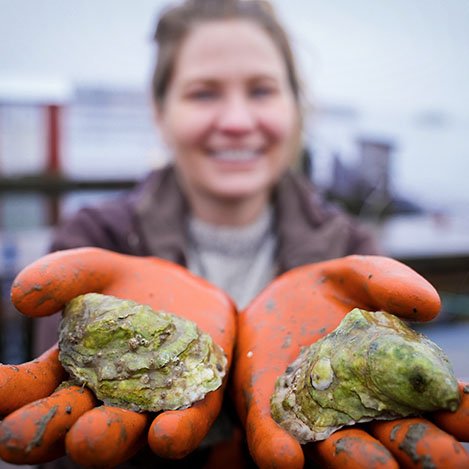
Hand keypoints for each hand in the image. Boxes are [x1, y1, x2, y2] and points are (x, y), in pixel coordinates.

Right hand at [0, 247, 235, 466]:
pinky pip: (185, 424)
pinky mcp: (195, 401)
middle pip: (70, 421)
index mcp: (71, 370)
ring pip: (125, 431)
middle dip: (44, 429)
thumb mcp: (96, 270)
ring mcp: (149, 404)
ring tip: (88, 436)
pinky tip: (164, 433)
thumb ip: (63, 275)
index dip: (8, 393)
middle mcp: (104, 397)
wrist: (190, 291)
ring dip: (105, 438)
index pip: (31, 390)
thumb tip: (22, 296)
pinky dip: (174, 433)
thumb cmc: (133, 287)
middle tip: (17, 435)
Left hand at [232, 254, 468, 467]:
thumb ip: (389, 283)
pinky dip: (279, 450)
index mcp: (393, 381)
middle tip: (447, 458)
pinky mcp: (268, 414)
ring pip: (340, 451)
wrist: (275, 298)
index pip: (435, 405)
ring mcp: (313, 417)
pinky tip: (288, 457)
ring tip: (376, 465)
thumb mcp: (357, 276)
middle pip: (396, 440)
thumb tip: (429, 304)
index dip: (459, 413)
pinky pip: (271, 439)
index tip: (468, 412)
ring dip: (357, 461)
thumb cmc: (327, 292)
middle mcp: (360, 410)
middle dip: (420, 450)